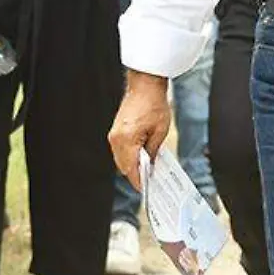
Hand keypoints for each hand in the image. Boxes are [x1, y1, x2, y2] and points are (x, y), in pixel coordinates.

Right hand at [109, 73, 171, 188]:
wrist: (145, 86)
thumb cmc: (154, 104)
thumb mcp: (160, 131)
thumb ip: (153, 151)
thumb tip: (150, 165)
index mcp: (127, 140)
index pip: (131, 168)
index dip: (138, 180)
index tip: (146, 188)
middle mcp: (116, 139)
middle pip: (123, 166)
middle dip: (135, 174)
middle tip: (148, 181)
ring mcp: (114, 135)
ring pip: (120, 159)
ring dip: (132, 165)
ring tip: (146, 170)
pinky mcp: (115, 131)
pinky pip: (120, 150)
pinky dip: (128, 156)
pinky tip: (140, 158)